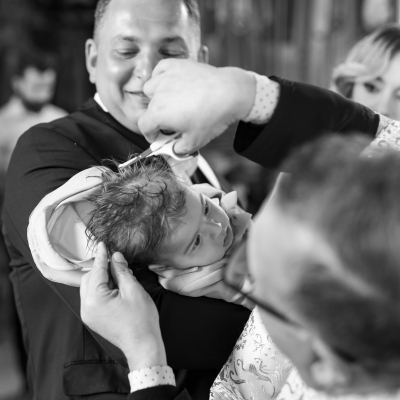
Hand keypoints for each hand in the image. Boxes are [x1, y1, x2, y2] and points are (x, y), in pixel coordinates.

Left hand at [80, 242, 166, 370]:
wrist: (143, 345)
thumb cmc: (141, 319)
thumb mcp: (133, 290)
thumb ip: (121, 271)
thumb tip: (116, 256)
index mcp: (95, 299)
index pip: (97, 271)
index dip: (102, 256)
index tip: (103, 244)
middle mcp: (86, 307)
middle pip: (89, 278)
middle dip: (101, 267)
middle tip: (116, 260)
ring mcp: (88, 314)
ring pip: (89, 288)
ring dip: (101, 278)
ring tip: (118, 274)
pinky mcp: (93, 319)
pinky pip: (92, 297)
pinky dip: (101, 288)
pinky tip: (114, 286)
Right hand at [138, 59, 255, 154]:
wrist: (229, 93)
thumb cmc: (212, 117)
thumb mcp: (195, 141)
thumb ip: (179, 149)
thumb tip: (174, 150)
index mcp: (159, 113)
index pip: (143, 126)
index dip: (150, 135)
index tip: (158, 138)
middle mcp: (158, 93)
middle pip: (149, 109)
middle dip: (158, 118)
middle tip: (173, 124)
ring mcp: (166, 77)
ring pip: (151, 88)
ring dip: (156, 97)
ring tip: (171, 103)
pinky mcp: (176, 65)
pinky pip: (160, 70)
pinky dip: (161, 77)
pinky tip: (170, 84)